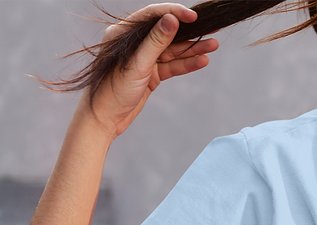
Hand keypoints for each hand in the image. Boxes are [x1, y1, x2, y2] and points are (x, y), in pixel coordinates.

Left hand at [80, 3, 218, 138]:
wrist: (103, 119)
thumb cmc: (111, 91)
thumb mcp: (137, 64)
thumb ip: (155, 41)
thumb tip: (171, 19)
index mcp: (123, 33)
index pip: (153, 16)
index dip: (174, 13)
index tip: (193, 16)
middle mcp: (134, 44)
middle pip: (167, 33)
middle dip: (189, 32)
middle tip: (211, 28)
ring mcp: (144, 60)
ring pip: (172, 51)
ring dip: (192, 49)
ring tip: (212, 46)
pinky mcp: (151, 75)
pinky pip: (172, 67)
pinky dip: (186, 64)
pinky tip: (201, 61)